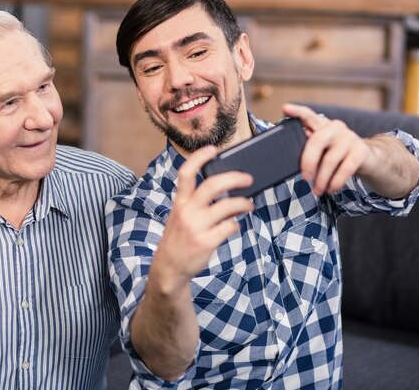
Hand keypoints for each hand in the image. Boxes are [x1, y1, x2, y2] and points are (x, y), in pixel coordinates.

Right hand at [153, 146, 254, 290]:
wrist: (169, 268)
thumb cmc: (178, 239)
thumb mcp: (181, 217)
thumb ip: (198, 203)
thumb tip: (227, 190)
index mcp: (180, 202)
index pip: (186, 173)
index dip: (199, 158)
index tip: (213, 149)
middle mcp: (187, 212)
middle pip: (212, 185)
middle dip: (234, 178)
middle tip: (248, 179)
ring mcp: (196, 227)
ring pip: (227, 206)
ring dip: (243, 203)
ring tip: (249, 204)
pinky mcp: (206, 242)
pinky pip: (230, 227)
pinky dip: (236, 224)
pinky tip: (234, 225)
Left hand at [283, 104, 372, 195]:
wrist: (367, 160)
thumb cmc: (336, 156)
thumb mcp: (322, 151)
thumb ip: (308, 150)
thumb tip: (293, 164)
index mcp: (321, 126)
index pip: (308, 115)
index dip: (297, 112)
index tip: (285, 108)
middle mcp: (335, 127)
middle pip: (316, 141)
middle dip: (308, 162)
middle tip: (305, 178)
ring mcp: (349, 137)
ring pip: (330, 160)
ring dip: (322, 179)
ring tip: (317, 191)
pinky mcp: (361, 150)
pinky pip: (345, 169)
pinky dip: (335, 182)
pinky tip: (331, 189)